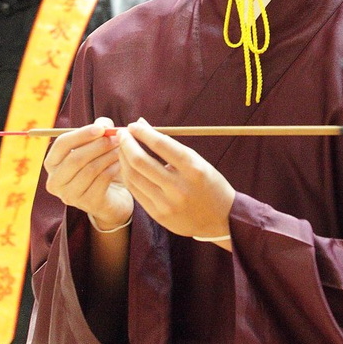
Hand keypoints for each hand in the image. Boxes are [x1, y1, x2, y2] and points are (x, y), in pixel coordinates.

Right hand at [44, 118, 132, 232]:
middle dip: (98, 145)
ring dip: (109, 156)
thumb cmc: (100, 166)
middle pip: (75, 158)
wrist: (113, 197)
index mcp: (52, 164)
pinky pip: (102, 180)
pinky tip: (122, 163)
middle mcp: (56, 182)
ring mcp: (70, 195)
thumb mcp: (96, 145)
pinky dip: (114, 168)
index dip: (81, 134)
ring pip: (90, 169)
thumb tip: (104, 125)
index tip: (101, 129)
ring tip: (122, 149)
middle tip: (117, 138)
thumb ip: (98, 130)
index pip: (61, 144)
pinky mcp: (88, 203)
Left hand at [119, 120, 234, 243]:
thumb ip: (169, 144)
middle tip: (123, 134)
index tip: (133, 125)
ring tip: (122, 148)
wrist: (220, 219)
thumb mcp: (196, 161)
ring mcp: (167, 204)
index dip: (143, 132)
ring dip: (123, 158)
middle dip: (127, 143)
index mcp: (193, 169)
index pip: (161, 145)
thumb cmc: (208, 184)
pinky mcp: (158, 215)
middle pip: (141, 161)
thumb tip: (142, 124)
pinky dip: (128, 175)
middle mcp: (179, 187)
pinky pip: (135, 191)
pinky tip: (127, 165)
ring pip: (133, 177)